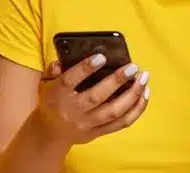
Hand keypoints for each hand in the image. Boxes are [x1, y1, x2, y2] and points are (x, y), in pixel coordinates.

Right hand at [30, 54, 149, 146]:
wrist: (50, 133)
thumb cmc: (50, 101)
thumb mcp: (45, 83)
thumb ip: (52, 70)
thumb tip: (62, 61)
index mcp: (59, 95)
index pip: (71, 80)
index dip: (86, 68)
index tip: (102, 57)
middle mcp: (74, 110)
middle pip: (97, 96)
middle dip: (117, 81)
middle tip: (133, 67)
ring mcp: (88, 124)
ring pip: (114, 112)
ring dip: (132, 95)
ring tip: (144, 79)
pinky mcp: (99, 132)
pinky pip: (121, 123)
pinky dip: (136, 110)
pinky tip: (144, 95)